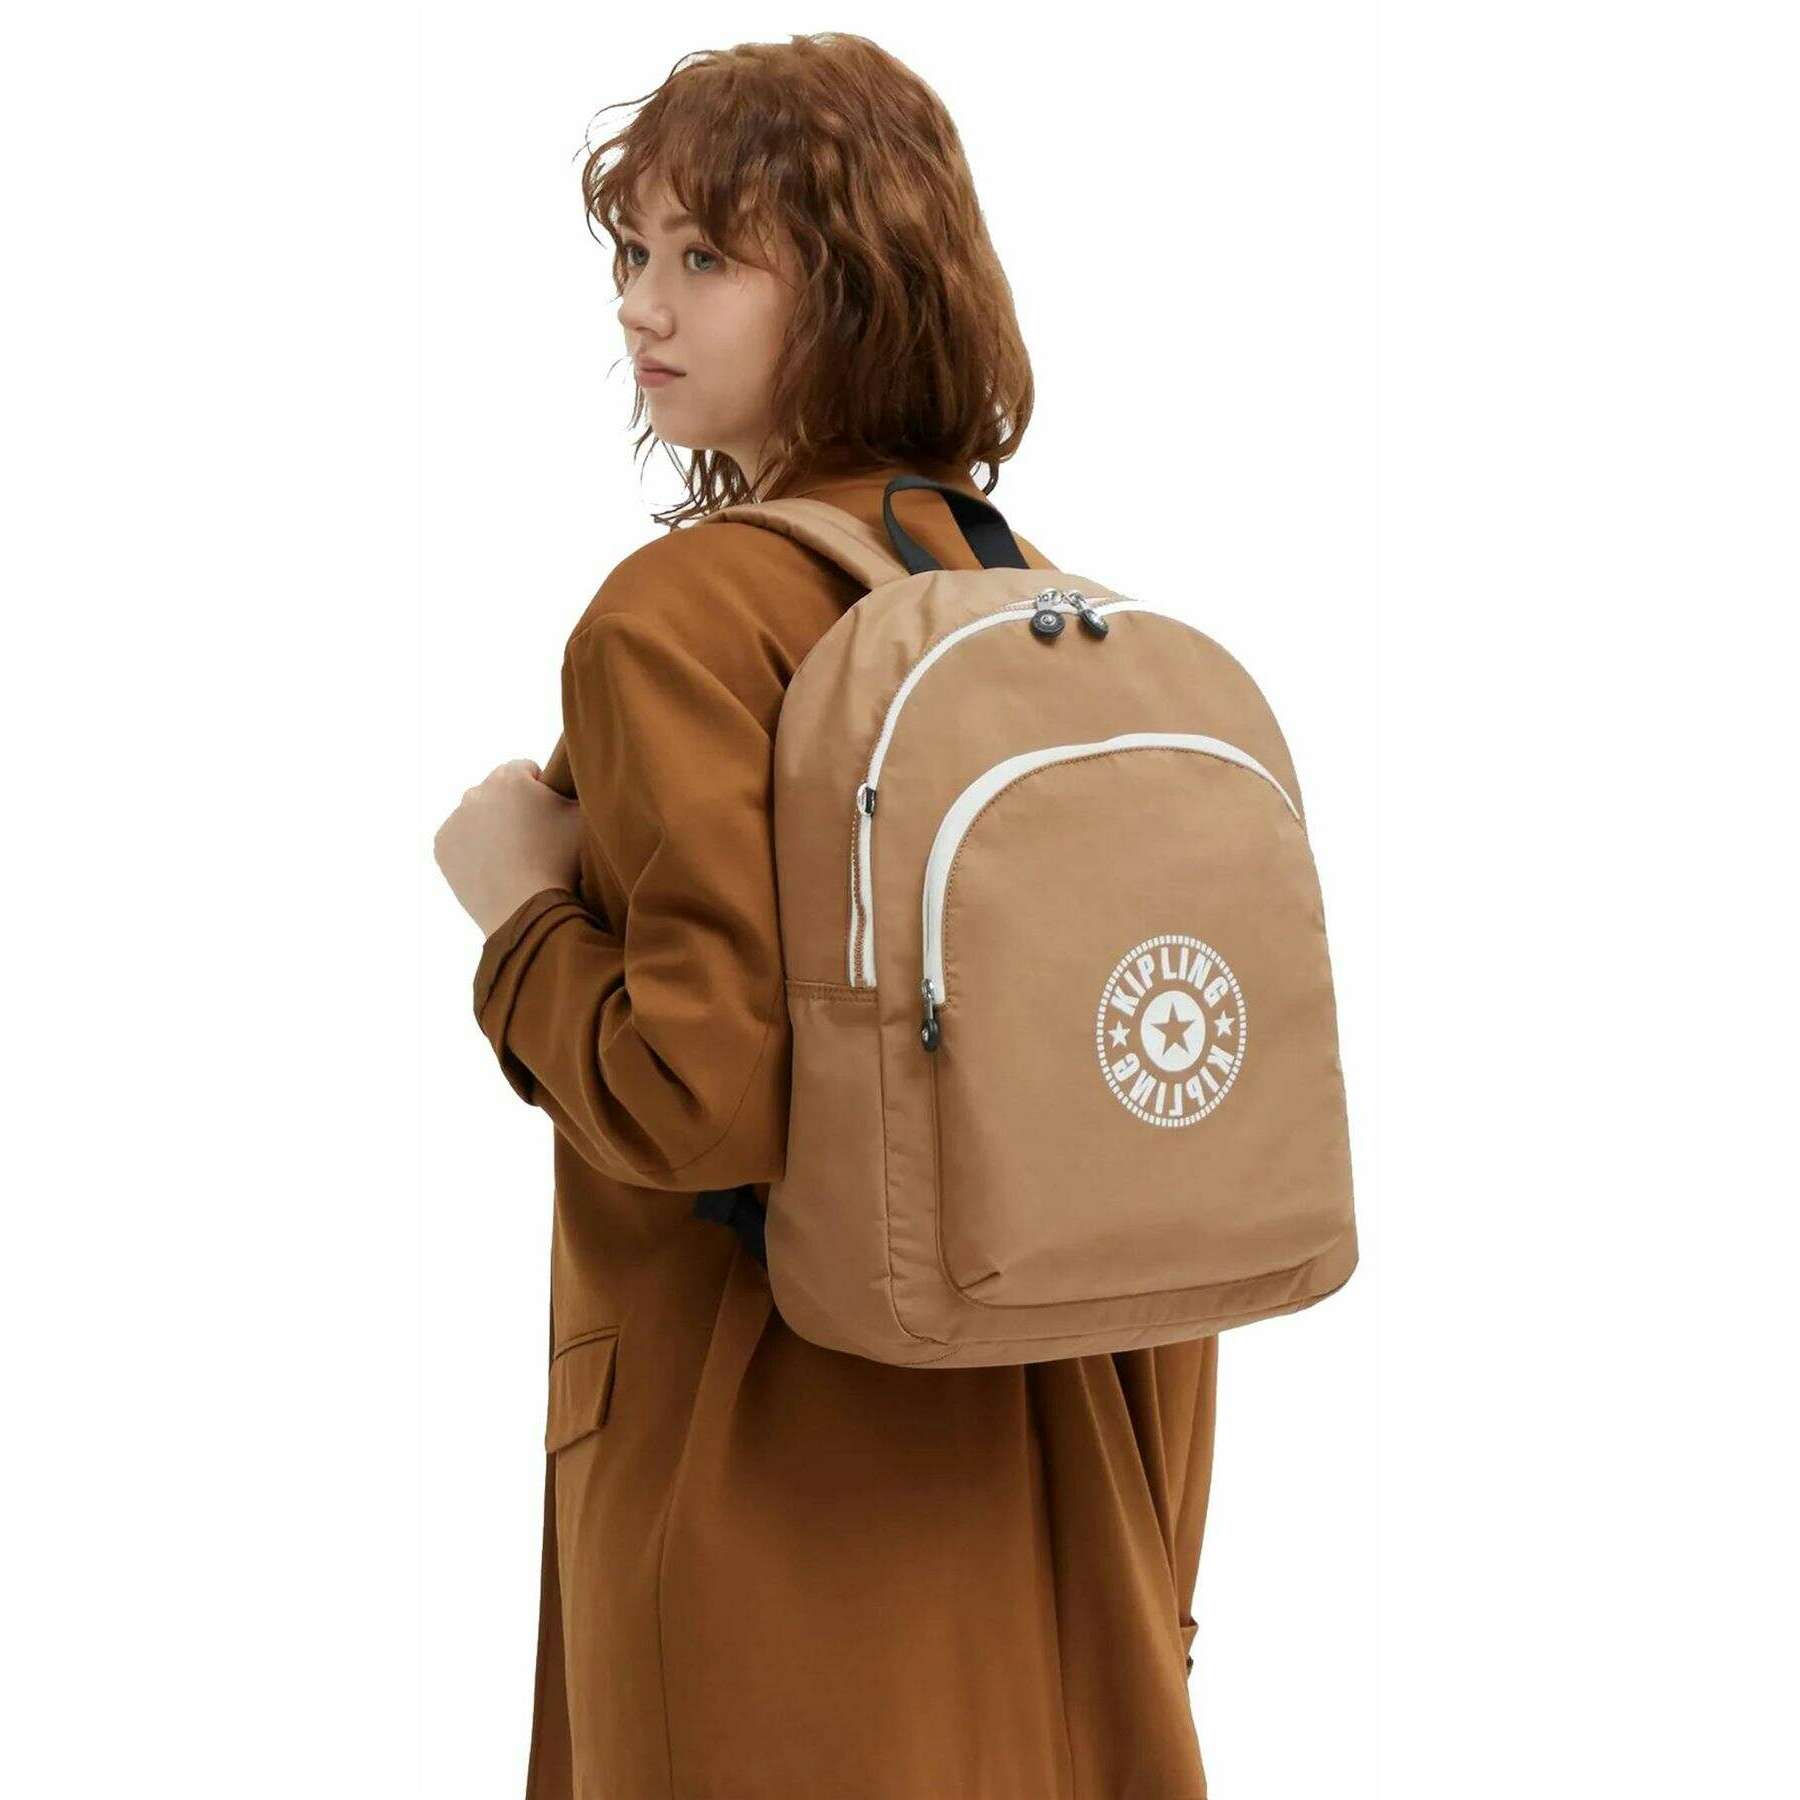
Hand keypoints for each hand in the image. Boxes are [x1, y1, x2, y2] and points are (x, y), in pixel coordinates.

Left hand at [434, 758, 584, 937]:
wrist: (524, 908)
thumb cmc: (559, 862)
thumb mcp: (583, 818)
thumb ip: (578, 790)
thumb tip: (574, 782)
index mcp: (510, 777)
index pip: (525, 768)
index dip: (541, 788)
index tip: (549, 814)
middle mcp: (476, 792)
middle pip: (498, 789)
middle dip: (513, 804)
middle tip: (532, 836)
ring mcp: (456, 819)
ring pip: (477, 813)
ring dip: (492, 824)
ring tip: (514, 854)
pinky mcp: (442, 845)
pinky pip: (461, 837)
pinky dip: (474, 846)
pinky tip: (494, 864)